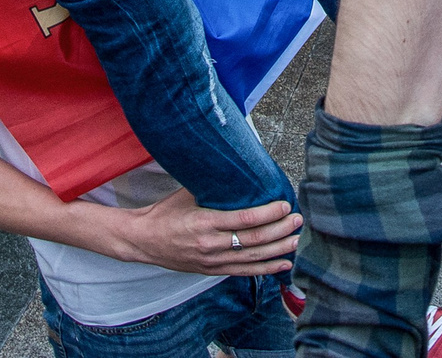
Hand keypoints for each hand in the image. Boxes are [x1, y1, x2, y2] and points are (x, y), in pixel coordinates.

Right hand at [118, 188, 299, 276]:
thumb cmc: (165, 213)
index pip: (243, 220)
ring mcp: (212, 261)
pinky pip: (245, 271)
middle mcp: (210, 244)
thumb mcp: (187, 193)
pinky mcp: (213, 271)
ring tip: (296, 239)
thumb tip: (239, 169)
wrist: (144, 241)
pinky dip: (267, 269)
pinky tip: (284, 263)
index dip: (267, 214)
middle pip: (253, 240)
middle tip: (297, 219)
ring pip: (252, 258)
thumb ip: (213, 188)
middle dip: (279, 230)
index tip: (284, 205)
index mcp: (204, 222)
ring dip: (278, 250)